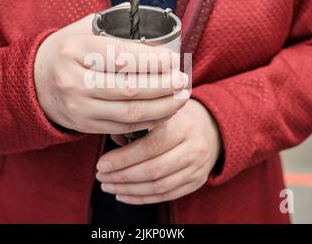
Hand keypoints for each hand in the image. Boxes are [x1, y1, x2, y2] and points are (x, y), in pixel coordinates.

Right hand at [34, 14, 189, 133]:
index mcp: (75, 51)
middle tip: (183, 80)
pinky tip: (164, 112)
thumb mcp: (82, 30)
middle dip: (163, 86)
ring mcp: (79, 107)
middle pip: (129, 88)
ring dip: (162, 107)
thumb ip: (115, 25)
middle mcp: (74, 81)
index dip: (152, 60)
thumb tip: (153, 23)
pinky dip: (148, 121)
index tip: (172, 60)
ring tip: (181, 97)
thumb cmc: (67, 52)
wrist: (35, 82)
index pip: (121, 57)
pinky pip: (123, 127)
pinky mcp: (85, 125)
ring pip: (130, 112)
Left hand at [96, 99, 220, 204]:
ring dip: (129, 190)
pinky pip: (166, 195)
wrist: (210, 128)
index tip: (102, 163)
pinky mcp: (196, 182)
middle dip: (122, 176)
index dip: (123, 158)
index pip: (150, 146)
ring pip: (159, 186)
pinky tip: (123, 194)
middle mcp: (193, 148)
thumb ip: (136, 124)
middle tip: (101, 176)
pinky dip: (141, 198)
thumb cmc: (176, 118)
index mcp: (182, 126)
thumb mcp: (160, 113)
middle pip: (153, 170)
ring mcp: (197, 168)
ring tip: (108, 186)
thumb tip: (113, 140)